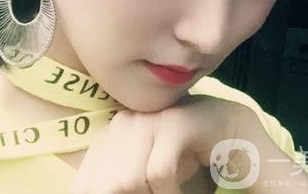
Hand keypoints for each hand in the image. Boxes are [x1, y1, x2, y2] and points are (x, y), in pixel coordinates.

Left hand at [70, 94, 247, 193]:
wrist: (220, 129)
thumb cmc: (176, 156)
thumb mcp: (139, 174)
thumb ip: (117, 184)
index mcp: (108, 136)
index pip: (87, 183)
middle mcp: (122, 124)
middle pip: (106, 186)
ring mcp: (147, 120)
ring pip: (127, 181)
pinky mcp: (173, 124)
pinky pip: (158, 173)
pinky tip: (178, 193)